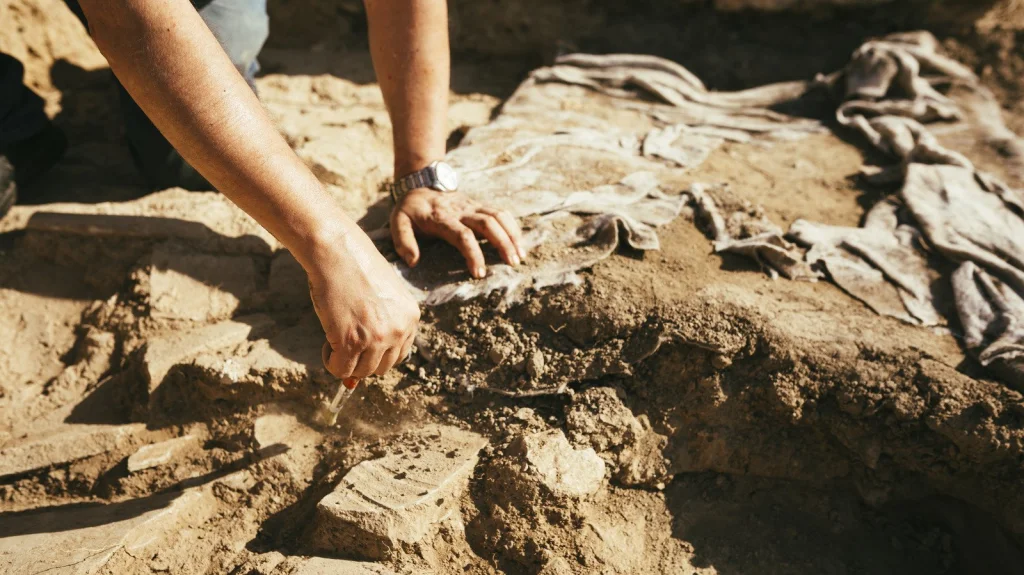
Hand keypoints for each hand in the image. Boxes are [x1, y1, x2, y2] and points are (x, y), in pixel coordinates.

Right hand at [306, 225, 420, 378]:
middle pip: (382, 367)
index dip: (378, 353)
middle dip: (362, 360)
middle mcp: (399, 329)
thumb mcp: (380, 297)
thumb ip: (379, 328)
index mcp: (411, 317)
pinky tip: (327, 344)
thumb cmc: (354, 268)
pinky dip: (331, 362)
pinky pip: (341, 369)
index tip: (363, 344)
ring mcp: (377, 337)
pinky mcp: (352, 341)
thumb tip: (357, 375)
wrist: (336, 251)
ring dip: (346, 362)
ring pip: (361, 372)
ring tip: (335, 339)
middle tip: (346, 341)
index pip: (399, 354)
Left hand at [390, 188, 525, 278]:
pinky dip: (512, 227)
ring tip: (520, 256)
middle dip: (502, 243)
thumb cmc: (410, 210)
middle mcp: (461, 210)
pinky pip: (501, 213)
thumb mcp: (398, 222)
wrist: (420, 183)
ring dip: (512, 235)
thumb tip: (413, 261)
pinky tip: (518, 243)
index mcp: (442, 217)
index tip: (479, 273)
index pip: (463, 235)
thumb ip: (403, 241)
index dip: (473, 254)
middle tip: (512, 264)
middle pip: (488, 223)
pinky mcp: (479, 205)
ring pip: (498, 216)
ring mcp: (473, 205)